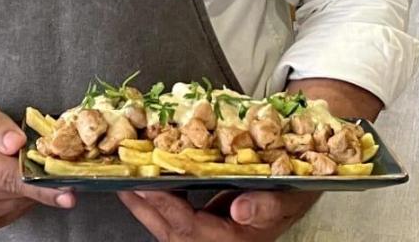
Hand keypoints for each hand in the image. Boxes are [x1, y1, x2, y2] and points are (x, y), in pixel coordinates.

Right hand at [0, 101, 75, 231]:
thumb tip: (18, 144)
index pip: (8, 176)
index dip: (41, 185)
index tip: (67, 192)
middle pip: (18, 191)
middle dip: (41, 179)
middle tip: (50, 162)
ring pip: (21, 202)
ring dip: (30, 186)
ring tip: (16, 166)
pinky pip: (15, 210)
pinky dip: (21, 196)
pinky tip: (9, 179)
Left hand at [118, 189, 316, 239]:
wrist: (298, 195)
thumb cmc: (294, 194)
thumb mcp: (287, 198)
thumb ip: (267, 206)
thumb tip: (242, 209)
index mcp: (233, 241)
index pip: (189, 228)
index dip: (166, 206)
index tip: (146, 186)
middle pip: (170, 230)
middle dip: (144, 207)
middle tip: (121, 183)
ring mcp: (208, 237)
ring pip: (168, 227)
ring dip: (146, 205)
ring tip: (125, 182)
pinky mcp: (204, 226)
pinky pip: (176, 218)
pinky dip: (160, 201)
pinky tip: (148, 183)